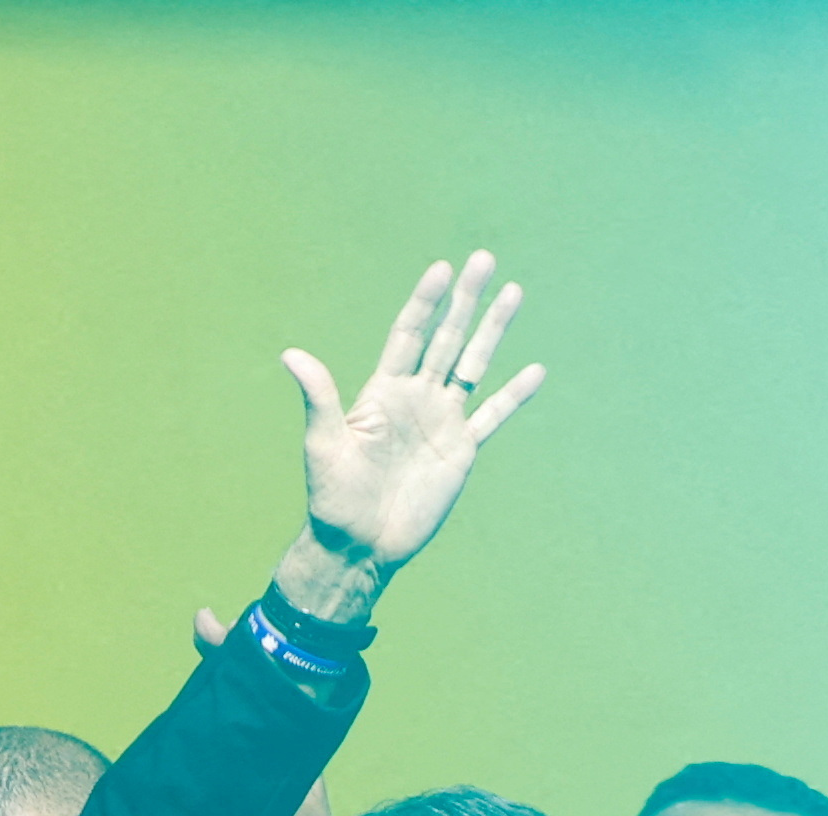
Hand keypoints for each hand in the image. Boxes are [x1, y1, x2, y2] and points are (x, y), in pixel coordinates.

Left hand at [280, 251, 543, 602]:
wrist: (360, 545)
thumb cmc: (332, 498)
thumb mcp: (322, 446)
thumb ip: (318, 398)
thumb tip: (291, 355)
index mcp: (383, 391)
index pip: (409, 335)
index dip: (425, 303)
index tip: (442, 269)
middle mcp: (415, 398)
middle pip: (447, 338)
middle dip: (465, 300)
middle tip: (484, 259)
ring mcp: (441, 422)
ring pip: (474, 365)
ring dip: (493, 331)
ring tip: (514, 292)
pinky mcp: (460, 450)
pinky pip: (492, 416)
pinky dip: (514, 396)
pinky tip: (535, 372)